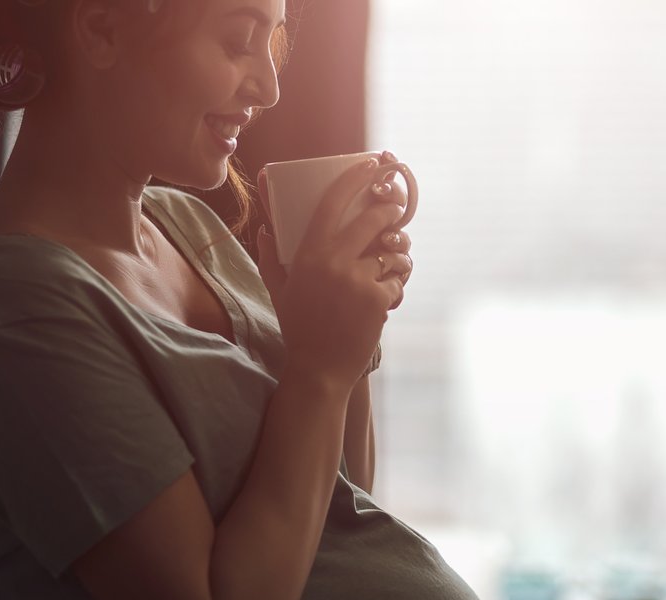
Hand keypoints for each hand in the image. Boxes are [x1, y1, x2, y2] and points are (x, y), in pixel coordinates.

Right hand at [255, 155, 406, 386]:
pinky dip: (397, 285)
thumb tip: (266, 229)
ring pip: (395, 250)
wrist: (318, 369)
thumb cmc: (298, 327)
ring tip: (391, 264)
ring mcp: (358, 280)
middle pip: (374, 217)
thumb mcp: (278, 290)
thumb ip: (269, 256)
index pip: (334, 201)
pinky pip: (399, 278)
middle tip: (395, 209)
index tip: (372, 165)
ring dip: (399, 254)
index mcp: (308, 253)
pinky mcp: (378, 300)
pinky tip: (386, 298)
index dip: (356, 177)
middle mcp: (333, 261)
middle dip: (391, 209)